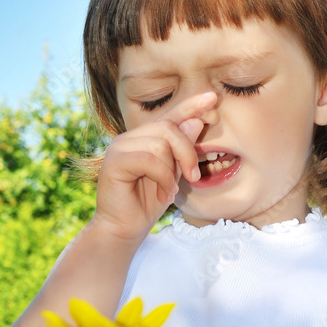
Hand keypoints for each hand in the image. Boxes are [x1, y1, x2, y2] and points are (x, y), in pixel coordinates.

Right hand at [90, 90, 218, 246]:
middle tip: (193, 177)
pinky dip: (162, 178)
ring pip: (160, 144)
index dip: (191, 105)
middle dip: (187, 152)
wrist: (125, 229)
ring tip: (168, 191)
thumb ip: (182, 150)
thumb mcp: (174, 175)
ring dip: (172, 172)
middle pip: (168, 128)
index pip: (171, 116)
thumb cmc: (148, 203)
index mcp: (146, 138)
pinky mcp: (114, 161)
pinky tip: (162, 194)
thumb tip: (195, 121)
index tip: (213, 97)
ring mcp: (120, 147)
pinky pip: (149, 159)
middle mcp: (131, 137)